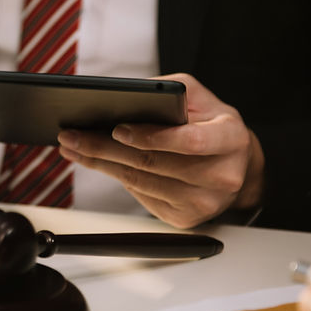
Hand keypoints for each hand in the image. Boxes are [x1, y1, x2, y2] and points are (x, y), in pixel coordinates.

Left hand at [56, 73, 263, 227]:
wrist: (237, 165)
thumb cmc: (212, 124)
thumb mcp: (199, 98)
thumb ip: (167, 92)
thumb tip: (121, 98)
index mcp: (231, 139)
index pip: (190, 141)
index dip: (152, 136)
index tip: (117, 128)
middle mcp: (222, 175)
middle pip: (154, 164)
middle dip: (105, 148)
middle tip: (73, 135)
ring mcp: (204, 202)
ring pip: (141, 182)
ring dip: (101, 163)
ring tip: (74, 146)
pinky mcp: (186, 218)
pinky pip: (141, 196)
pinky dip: (115, 177)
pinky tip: (97, 162)